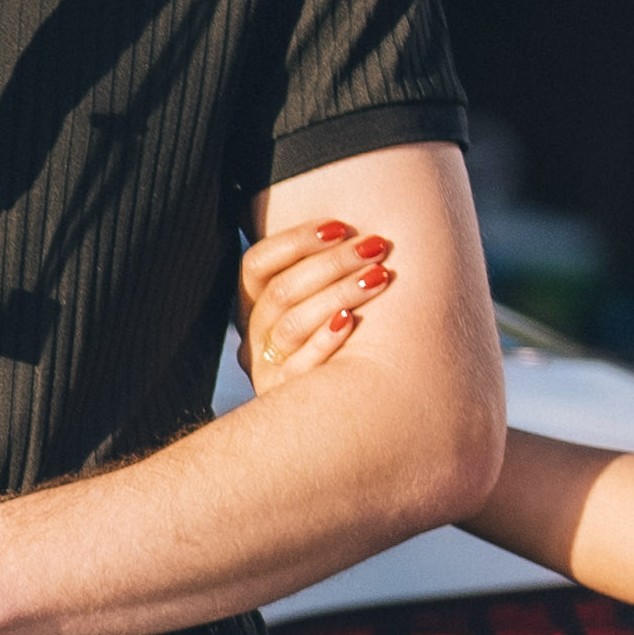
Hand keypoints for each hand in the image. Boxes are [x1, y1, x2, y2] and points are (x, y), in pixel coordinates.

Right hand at [238, 212, 396, 390]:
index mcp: (253, 303)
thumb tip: (346, 225)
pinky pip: (300, 367)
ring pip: (292, 324)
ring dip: (338, 294)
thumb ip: (320, 268)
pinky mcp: (286, 397)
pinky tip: (352, 321)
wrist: (347, 409)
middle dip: (332, 263)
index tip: (341, 226)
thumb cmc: (344, 334)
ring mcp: (267, 367)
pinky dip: (325, 340)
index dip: (296, 241)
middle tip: (375, 246)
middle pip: (282, 291)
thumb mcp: (320, 298)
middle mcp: (254, 335)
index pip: (257, 264)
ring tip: (380, 275)